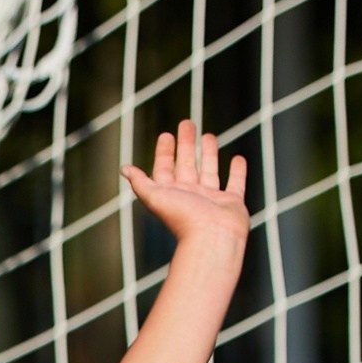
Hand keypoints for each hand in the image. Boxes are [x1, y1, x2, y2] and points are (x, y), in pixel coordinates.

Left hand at [121, 120, 248, 251]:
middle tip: (187, 123)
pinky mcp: (232, 203)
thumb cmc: (182, 218)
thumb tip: (124, 169)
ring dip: (208, 154)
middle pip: (187, 165)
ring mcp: (212, 199)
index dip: (164, 152)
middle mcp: (191, 196)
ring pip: (209, 170)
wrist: (211, 239)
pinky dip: (237, 172)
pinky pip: (236, 184)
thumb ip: (140, 182)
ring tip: (209, 135)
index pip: (165, 169)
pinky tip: (238, 158)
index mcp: (172, 194)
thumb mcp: (155, 196)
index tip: (166, 135)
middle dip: (186, 144)